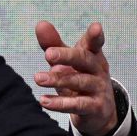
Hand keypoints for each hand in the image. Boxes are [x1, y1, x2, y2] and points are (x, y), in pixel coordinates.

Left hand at [33, 21, 117, 135]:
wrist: (97, 111)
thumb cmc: (79, 78)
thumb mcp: (66, 62)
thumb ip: (53, 44)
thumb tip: (40, 24)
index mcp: (92, 55)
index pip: (94, 44)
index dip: (95, 36)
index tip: (96, 27)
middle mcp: (98, 70)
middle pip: (84, 60)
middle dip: (67, 56)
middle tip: (48, 54)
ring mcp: (98, 89)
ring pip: (79, 82)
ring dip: (58, 80)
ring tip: (38, 78)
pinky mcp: (95, 107)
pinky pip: (77, 105)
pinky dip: (60, 104)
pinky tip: (43, 101)